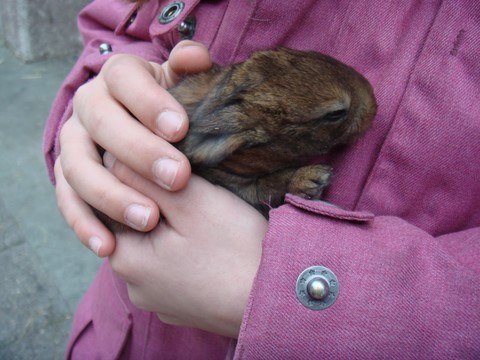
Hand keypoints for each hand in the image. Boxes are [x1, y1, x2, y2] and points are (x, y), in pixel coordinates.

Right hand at [55, 41, 211, 256]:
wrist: (147, 130)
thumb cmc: (174, 110)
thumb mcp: (184, 88)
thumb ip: (189, 72)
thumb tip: (196, 56)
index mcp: (118, 77)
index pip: (125, 80)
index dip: (150, 102)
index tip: (180, 128)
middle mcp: (88, 105)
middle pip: (102, 124)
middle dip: (139, 152)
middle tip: (178, 177)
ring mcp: (73, 143)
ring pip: (79, 167)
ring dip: (112, 195)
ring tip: (149, 220)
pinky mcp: (67, 178)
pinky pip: (68, 201)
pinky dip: (85, 224)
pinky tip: (107, 247)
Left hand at [107, 154, 267, 337]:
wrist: (277, 298)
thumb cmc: (235, 248)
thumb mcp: (191, 201)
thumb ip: (146, 177)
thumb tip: (110, 158)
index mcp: (126, 260)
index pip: (115, 206)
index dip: (143, 182)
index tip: (174, 178)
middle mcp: (135, 288)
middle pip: (138, 229)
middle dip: (160, 208)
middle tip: (194, 196)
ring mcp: (160, 302)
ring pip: (159, 250)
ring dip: (175, 232)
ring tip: (205, 223)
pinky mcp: (184, 307)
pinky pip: (176, 270)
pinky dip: (187, 255)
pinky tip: (211, 249)